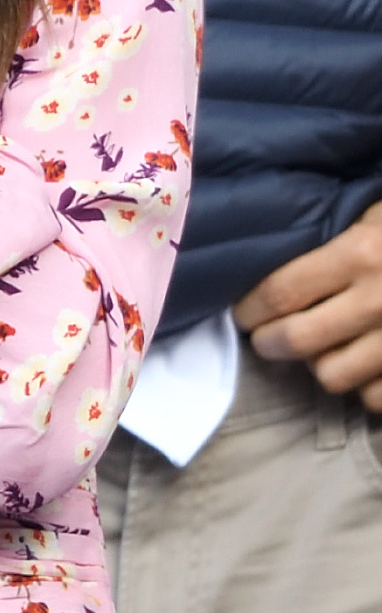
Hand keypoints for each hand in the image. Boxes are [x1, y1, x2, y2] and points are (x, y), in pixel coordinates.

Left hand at [236, 204, 381, 405]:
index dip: (251, 310)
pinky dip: (367, 386)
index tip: (244, 313)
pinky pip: (375, 398)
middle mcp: (380, 301)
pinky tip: (368, 366)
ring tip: (324, 349)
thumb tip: (268, 263)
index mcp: (361, 254)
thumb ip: (336, 237)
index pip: (279, 293)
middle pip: (296, 342)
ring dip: (321, 365)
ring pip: (332, 377)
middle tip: (269, 337)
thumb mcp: (377, 214)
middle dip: (272, 343)